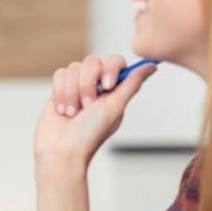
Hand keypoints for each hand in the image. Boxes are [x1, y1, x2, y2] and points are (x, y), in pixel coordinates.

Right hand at [34, 55, 156, 171]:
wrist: (61, 148)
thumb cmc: (89, 134)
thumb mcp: (115, 107)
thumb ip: (131, 84)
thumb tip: (152, 66)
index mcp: (114, 90)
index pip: (116, 61)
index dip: (110, 69)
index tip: (107, 86)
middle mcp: (96, 85)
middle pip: (92, 61)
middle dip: (87, 84)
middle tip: (87, 105)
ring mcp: (77, 85)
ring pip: (74, 68)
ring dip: (72, 92)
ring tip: (72, 112)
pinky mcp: (59, 88)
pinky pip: (60, 74)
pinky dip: (61, 92)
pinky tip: (63, 108)